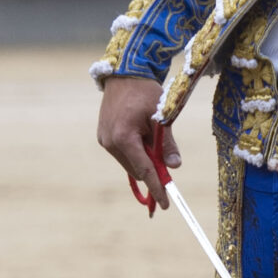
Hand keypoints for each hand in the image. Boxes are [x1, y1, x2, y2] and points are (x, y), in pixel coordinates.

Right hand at [97, 74, 177, 210]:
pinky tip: (140, 134)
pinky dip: (134, 151)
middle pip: (136, 169)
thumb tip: (175, 166)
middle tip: (165, 162)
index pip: (144, 170)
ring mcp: (104, 140)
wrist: (124, 73)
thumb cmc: (145, 92)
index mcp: (124, 137)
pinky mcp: (103, 136)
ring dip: (143, 158)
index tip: (166, 204)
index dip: (156, 188)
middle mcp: (110, 142)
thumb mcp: (162, 116)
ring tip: (150, 134)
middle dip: (152, 170)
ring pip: (129, 162)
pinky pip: (122, 152)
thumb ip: (166, 143)